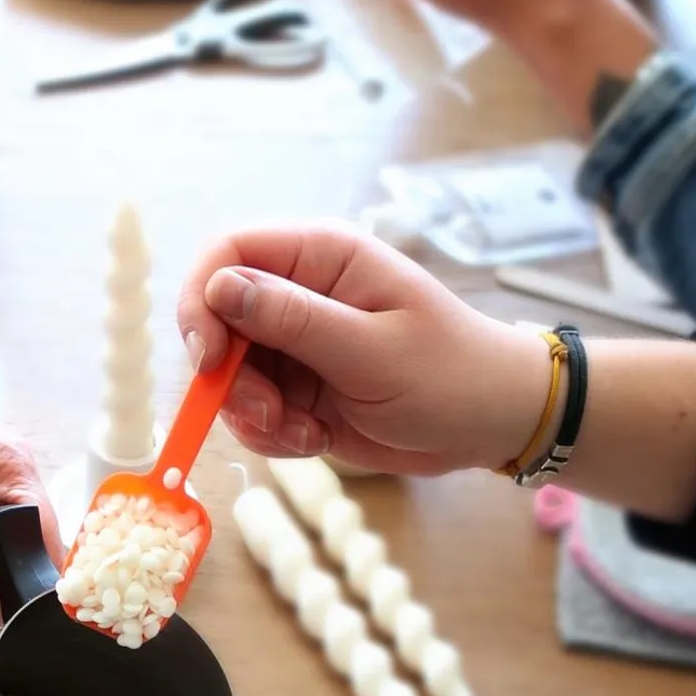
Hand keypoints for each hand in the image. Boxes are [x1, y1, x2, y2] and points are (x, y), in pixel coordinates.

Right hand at [179, 221, 555, 473]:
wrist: (492, 423)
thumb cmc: (449, 374)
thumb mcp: (370, 348)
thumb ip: (292, 318)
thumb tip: (218, 287)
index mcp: (321, 258)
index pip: (227, 255)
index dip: (202, 302)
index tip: (211, 360)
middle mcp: (300, 294)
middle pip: (219, 323)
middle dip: (232, 378)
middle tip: (270, 413)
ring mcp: (298, 344)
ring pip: (231, 376)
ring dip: (255, 415)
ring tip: (307, 433)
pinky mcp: (300, 388)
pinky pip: (255, 411)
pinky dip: (274, 434)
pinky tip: (318, 440)